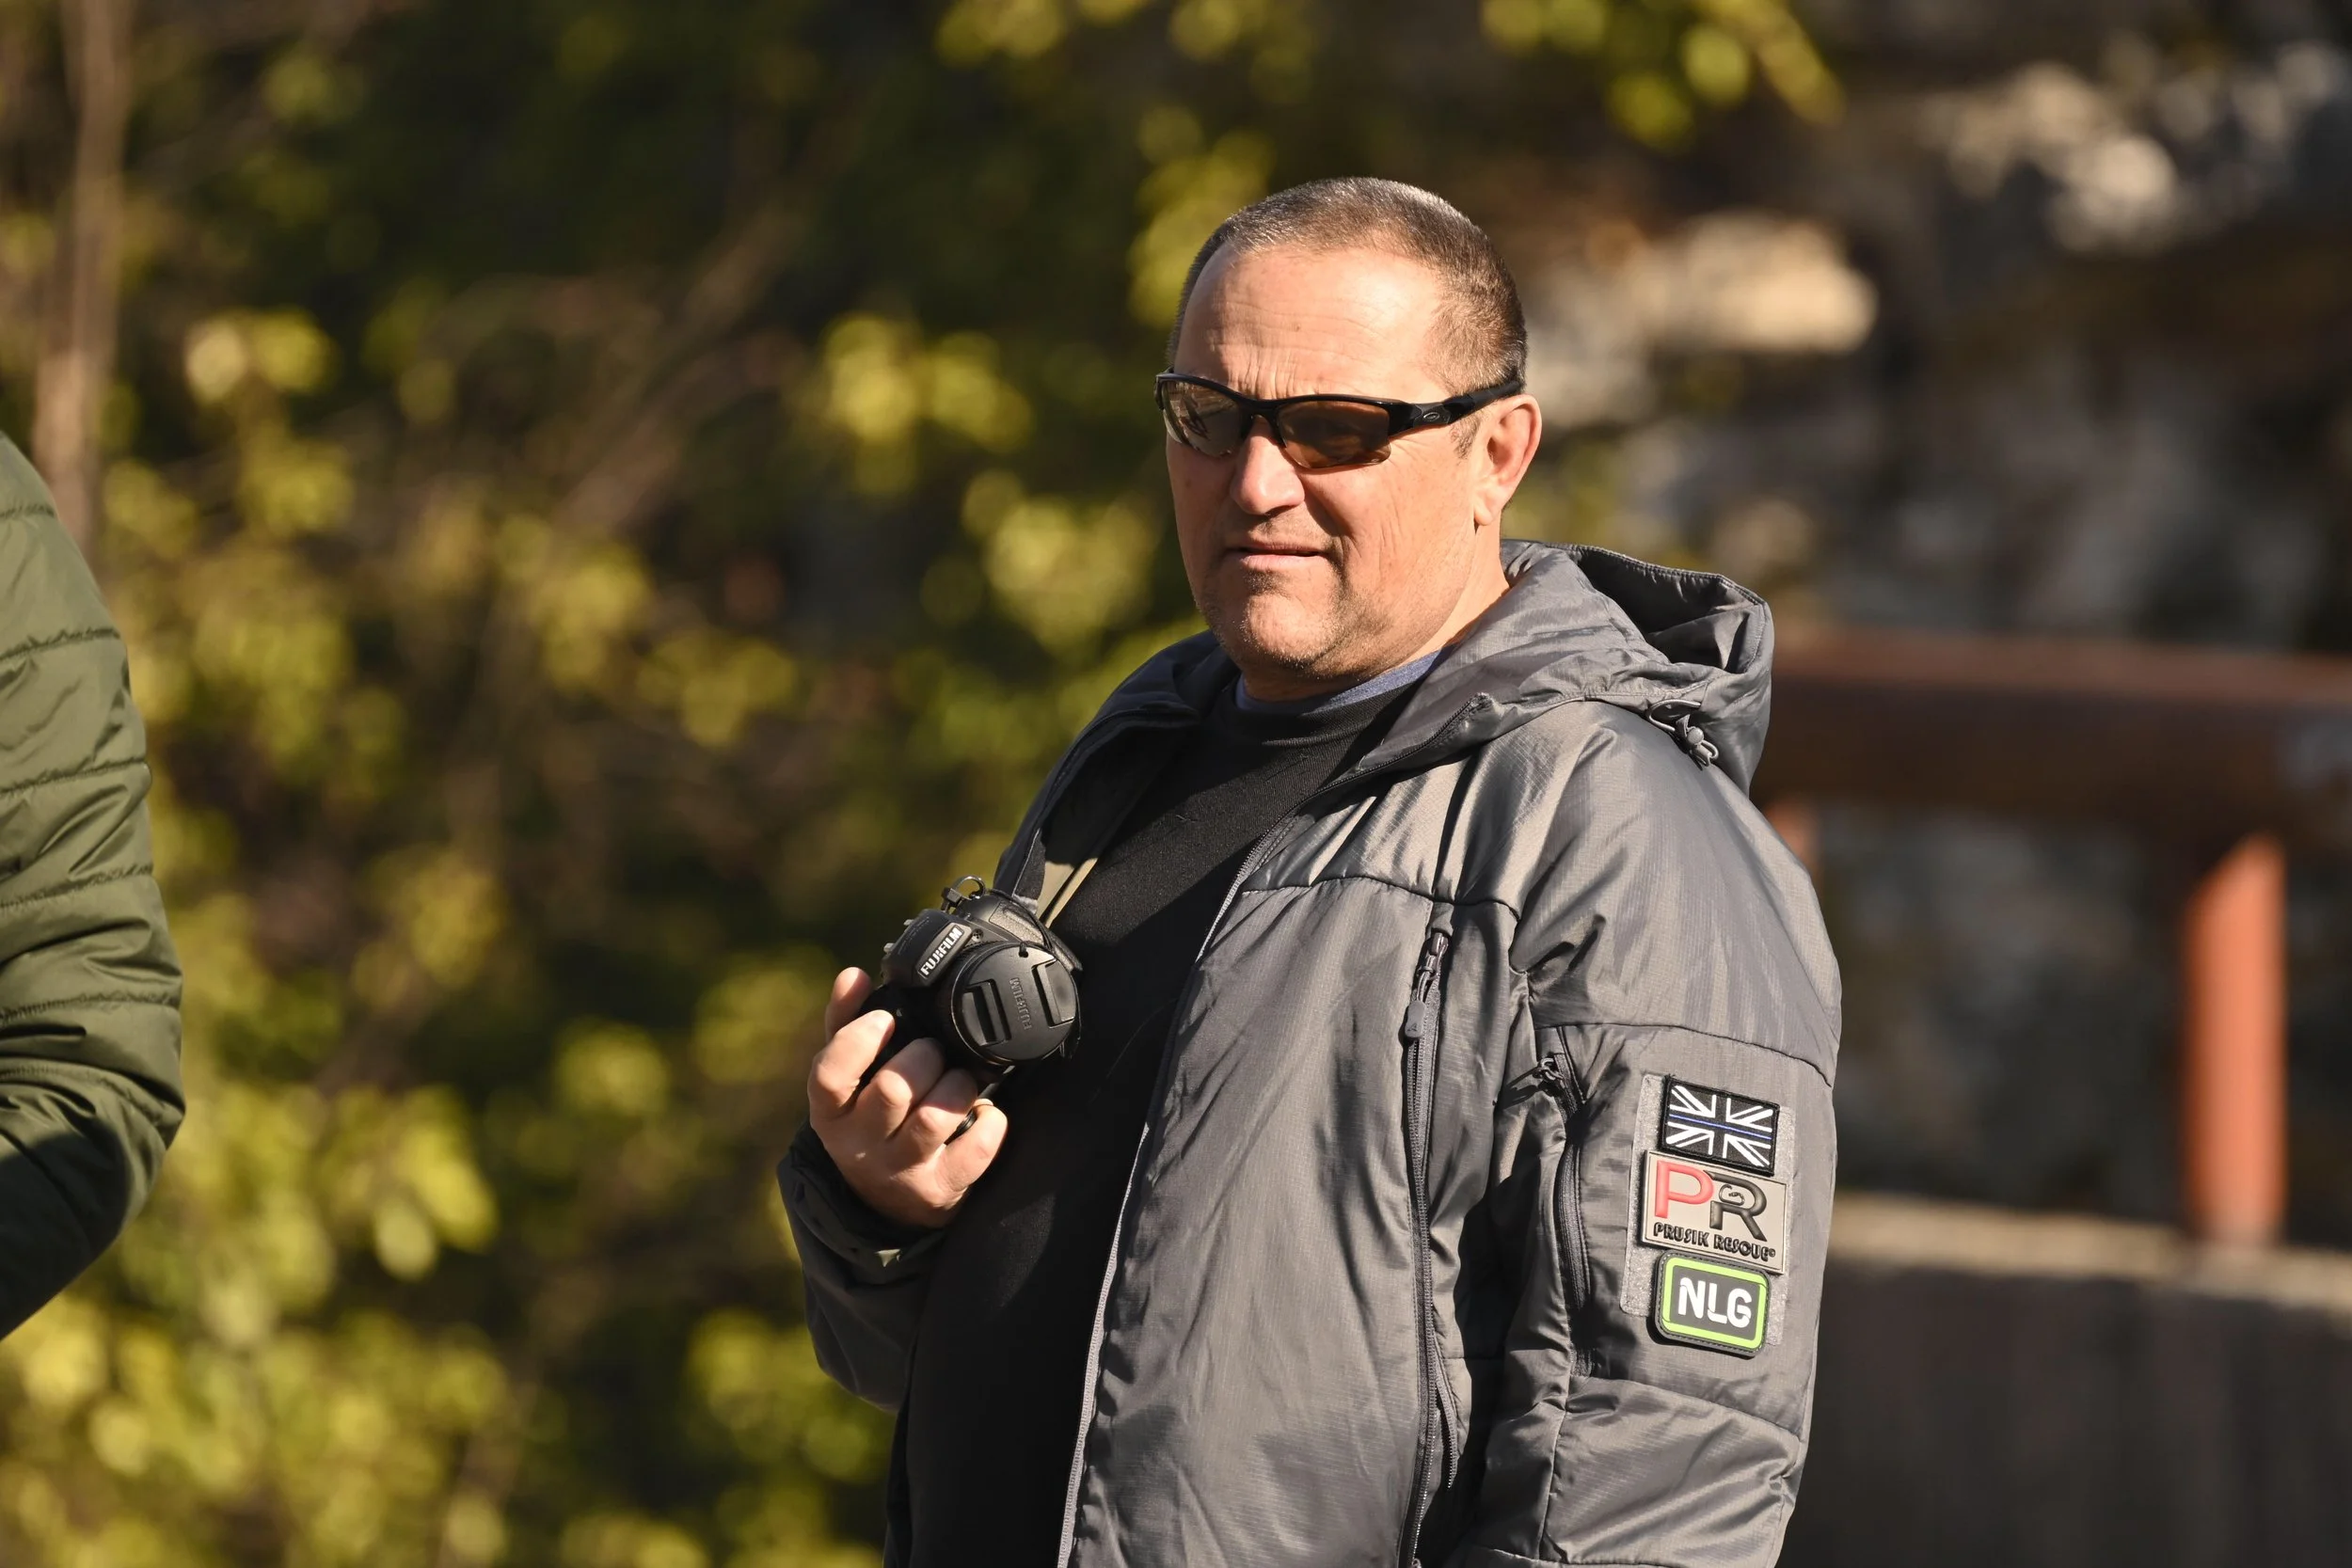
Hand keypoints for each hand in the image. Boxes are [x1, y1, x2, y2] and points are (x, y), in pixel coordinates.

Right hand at [807, 967, 1007, 1228]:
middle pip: (892, 1091)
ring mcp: (901, 1172)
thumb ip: (847, 1023)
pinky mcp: (940, 1190)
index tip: (883, 1018)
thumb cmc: (869, 1118)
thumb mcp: (849, 1078)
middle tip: (934, 1050)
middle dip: (923, 1057)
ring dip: (958, 1086)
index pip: (828, 1076)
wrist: (890, 1199)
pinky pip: (974, 1151)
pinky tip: (985, 1112)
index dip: (857, 1040)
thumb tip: (853, 975)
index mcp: (830, 1113)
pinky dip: (990, 1123)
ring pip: (934, 1119)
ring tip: (961, 1077)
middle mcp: (859, 1146)